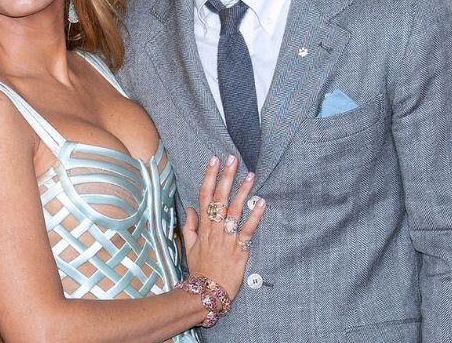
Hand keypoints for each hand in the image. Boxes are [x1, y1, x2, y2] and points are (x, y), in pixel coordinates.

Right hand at [182, 155, 265, 301]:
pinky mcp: (240, 250)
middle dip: (226, 177)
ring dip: (242, 192)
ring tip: (250, 175)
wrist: (207, 292)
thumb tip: (191, 208)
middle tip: (232, 159)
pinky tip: (261, 203)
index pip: (205, 196)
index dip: (209, 177)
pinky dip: (255, 216)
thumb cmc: (200, 270)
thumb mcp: (190, 247)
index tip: (213, 161)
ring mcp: (227, 239)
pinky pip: (248, 230)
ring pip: (234, 211)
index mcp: (203, 228)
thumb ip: (190, 226)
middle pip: (219, 198)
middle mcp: (214, 230)